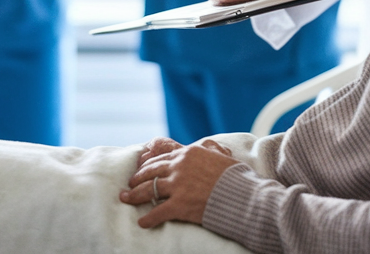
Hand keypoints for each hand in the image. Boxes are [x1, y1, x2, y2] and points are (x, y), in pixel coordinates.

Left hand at [119, 138, 238, 227]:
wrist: (243, 195)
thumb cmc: (236, 176)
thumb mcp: (220, 157)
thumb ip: (208, 152)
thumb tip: (208, 147)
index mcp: (188, 153)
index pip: (161, 159)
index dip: (147, 166)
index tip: (141, 171)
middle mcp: (179, 167)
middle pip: (150, 172)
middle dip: (136, 179)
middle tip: (129, 184)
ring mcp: (178, 186)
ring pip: (149, 189)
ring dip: (134, 195)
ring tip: (126, 198)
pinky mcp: (179, 205)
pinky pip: (158, 212)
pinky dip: (148, 218)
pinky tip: (142, 222)